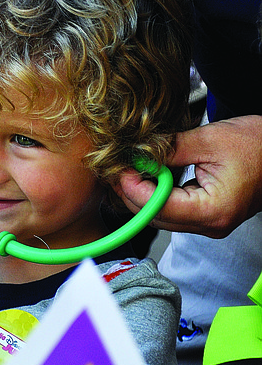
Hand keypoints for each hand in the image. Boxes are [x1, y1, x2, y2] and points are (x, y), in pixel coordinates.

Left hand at [115, 116, 261, 237]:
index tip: (121, 169)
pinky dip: (156, 195)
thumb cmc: (258, 144)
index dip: (134, 188)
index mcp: (214, 210)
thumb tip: (137, 155)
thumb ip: (170, 150)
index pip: (159, 207)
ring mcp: (209, 223)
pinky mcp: (206, 216)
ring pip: (161, 217)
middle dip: (132, 192)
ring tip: (131, 169)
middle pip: (155, 217)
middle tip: (118, 168)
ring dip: (142, 194)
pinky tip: (149, 175)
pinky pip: (172, 211)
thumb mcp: (210, 140)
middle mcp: (211, 224)